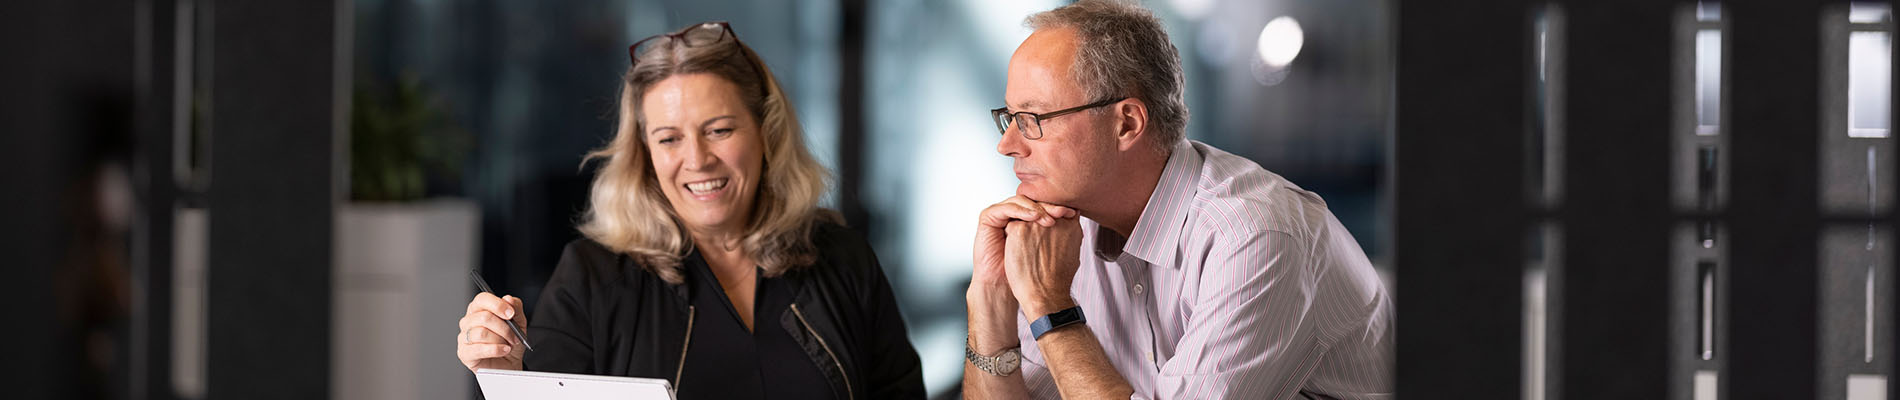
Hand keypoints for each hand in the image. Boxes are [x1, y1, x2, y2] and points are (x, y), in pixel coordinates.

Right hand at [457, 292, 525, 372]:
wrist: (509, 364)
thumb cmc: (510, 342)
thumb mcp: (519, 322)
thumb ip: (515, 308)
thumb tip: (508, 299)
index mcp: (479, 309)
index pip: (482, 299)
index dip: (497, 305)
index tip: (510, 313)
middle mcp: (469, 321)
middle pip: (484, 317)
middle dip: (504, 328)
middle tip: (515, 336)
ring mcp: (464, 337)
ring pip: (482, 333)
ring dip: (500, 340)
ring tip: (509, 345)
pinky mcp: (464, 353)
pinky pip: (479, 349)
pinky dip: (495, 350)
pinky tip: (503, 350)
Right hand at [970, 195, 1075, 350]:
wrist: (1007, 286)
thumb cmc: (1030, 272)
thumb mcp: (1049, 247)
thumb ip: (1060, 231)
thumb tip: (1078, 214)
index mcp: (1027, 218)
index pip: (1042, 203)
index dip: (1057, 206)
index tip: (1072, 213)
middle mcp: (1014, 213)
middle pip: (1032, 199)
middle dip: (1049, 205)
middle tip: (1063, 212)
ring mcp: (1000, 214)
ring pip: (1020, 200)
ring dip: (1036, 208)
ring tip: (1048, 218)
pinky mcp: (988, 217)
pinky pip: (1005, 208)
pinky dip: (1020, 210)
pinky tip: (1033, 218)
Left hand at [1003, 209, 1082, 318]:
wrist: (1045, 294)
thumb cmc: (1058, 280)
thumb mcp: (1074, 254)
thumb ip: (1069, 236)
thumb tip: (1067, 228)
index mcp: (1071, 225)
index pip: (1058, 210)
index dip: (1051, 218)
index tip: (1048, 233)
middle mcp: (1055, 220)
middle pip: (1040, 210)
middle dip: (1036, 222)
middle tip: (1035, 244)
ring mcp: (1036, 223)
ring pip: (1025, 217)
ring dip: (1024, 229)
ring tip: (1026, 249)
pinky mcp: (1019, 229)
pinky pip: (1012, 224)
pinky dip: (1011, 236)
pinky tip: (1016, 250)